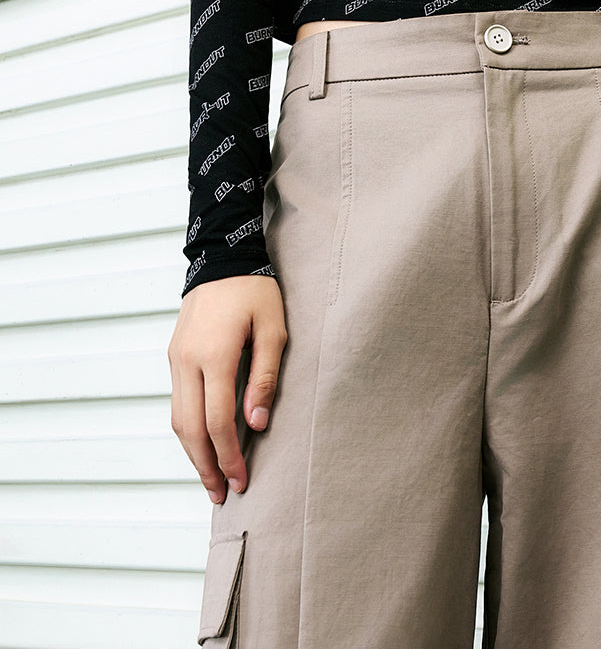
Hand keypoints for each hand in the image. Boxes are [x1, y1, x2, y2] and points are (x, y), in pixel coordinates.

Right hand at [168, 274, 286, 503]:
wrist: (223, 256)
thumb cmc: (255, 291)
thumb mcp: (273, 330)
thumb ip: (265, 378)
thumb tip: (255, 424)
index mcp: (214, 355)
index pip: (217, 421)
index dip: (229, 457)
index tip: (242, 481)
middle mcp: (187, 361)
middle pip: (189, 429)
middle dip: (205, 466)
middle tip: (221, 496)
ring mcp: (176, 358)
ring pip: (177, 419)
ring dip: (193, 453)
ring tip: (211, 479)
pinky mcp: (174, 355)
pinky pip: (177, 402)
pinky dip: (188, 429)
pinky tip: (203, 443)